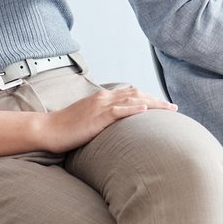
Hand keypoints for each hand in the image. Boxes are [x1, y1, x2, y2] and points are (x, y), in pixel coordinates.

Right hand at [37, 86, 175, 152]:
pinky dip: (134, 108)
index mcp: (102, 98)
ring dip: (153, 103)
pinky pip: (119, 110)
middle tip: (173, 107)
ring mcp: (101, 106)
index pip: (130, 94)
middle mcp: (104, 98)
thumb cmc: (66, 129)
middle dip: (157, 100)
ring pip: (132, 99)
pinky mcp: (97, 117)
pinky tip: (146, 109)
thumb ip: (103, 119)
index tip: (162, 104)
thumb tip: (116, 127)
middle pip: (137, 94)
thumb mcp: (88, 120)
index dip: (149, 98)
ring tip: (168, 108)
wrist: (49, 130)